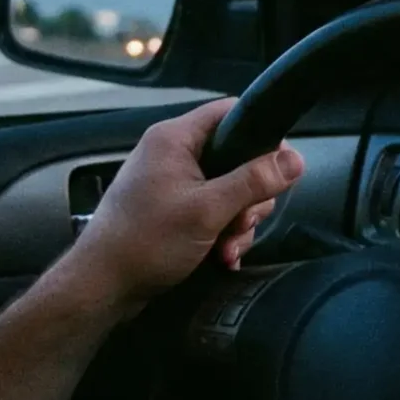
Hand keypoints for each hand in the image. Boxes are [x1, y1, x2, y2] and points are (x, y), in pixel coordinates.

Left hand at [59, 98, 302, 319]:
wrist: (103, 287)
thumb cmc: (146, 241)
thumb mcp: (208, 210)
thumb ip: (253, 182)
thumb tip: (296, 159)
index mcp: (175, 138)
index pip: (231, 112)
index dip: (261, 136)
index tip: (277, 169)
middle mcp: (173, 154)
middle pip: (237, 158)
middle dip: (250, 197)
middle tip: (242, 222)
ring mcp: (173, 184)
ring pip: (229, 192)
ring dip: (237, 223)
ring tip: (227, 249)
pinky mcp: (173, 211)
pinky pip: (212, 212)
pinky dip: (222, 234)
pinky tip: (222, 258)